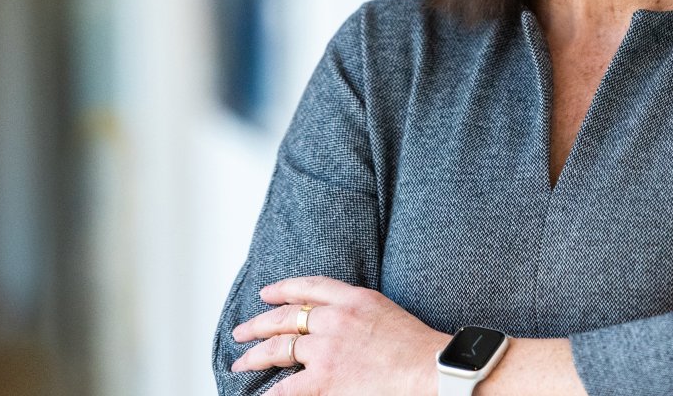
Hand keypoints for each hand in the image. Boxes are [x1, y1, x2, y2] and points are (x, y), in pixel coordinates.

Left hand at [230, 275, 449, 394]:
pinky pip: (288, 387)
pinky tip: (261, 394)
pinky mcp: (326, 378)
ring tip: (241, 363)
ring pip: (280, 348)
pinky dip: (271, 392)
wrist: (431, 369)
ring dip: (256, 356)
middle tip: (241, 332)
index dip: (283, 289)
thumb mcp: (385, 311)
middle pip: (286, 316)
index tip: (267, 295)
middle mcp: (335, 318)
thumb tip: (331, 321)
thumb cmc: (418, 347)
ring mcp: (328, 349)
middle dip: (258, 324)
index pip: (309, 287)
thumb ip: (356, 310)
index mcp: (353, 298)